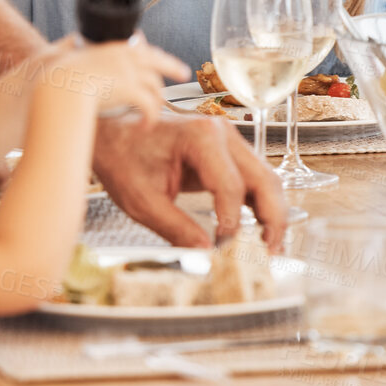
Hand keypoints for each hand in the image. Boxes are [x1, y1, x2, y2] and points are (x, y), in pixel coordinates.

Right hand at [50, 34, 189, 121]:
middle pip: (158, 59)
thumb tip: (69, 40)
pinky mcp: (130, 90)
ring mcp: (129, 72)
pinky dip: (150, 117)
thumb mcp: (64, 53)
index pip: (141, 47)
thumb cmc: (54, 75)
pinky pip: (149, 105)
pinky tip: (144, 126)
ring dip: (156, 103)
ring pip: (155, 86)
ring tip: (152, 115)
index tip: (160, 58)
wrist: (56, 86)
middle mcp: (125, 56)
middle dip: (172, 66)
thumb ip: (71, 47)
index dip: (153, 54)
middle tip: (183, 73)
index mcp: (112, 47)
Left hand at [92, 110, 287, 250]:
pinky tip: (259, 228)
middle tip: (270, 251)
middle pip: (263, 178)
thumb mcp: (142, 200)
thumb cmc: (123, 156)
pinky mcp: (227, 150)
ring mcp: (228, 139)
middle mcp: (222, 133)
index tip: (224, 249)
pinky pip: (252, 177)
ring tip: (269, 244)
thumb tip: (205, 253)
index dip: (231, 222)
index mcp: (200, 137)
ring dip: (271, 211)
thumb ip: (175, 228)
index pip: (231, 186)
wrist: (113, 132)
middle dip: (272, 218)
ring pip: (265, 177)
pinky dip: (259, 202)